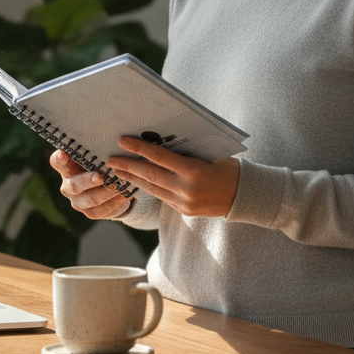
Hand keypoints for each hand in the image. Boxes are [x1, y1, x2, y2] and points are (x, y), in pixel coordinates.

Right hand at [49, 150, 133, 219]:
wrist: (110, 186)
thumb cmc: (102, 164)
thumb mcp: (97, 156)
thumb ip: (97, 150)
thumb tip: (111, 135)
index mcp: (66, 167)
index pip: (57, 162)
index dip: (59, 159)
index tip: (63, 154)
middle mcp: (68, 185)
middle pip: (73, 185)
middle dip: (87, 181)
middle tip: (100, 177)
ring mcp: (77, 201)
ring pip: (90, 200)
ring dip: (106, 193)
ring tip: (119, 186)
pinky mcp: (89, 212)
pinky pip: (101, 211)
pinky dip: (114, 203)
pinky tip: (124, 196)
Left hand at [105, 137, 239, 217]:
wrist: (244, 196)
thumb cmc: (228, 167)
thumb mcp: (209, 154)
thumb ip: (185, 152)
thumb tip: (159, 142)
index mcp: (193, 170)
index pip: (159, 157)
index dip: (138, 149)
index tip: (122, 141)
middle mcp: (186, 188)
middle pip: (150, 175)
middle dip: (127, 166)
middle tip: (110, 160)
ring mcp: (184, 202)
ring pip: (152, 189)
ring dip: (133, 179)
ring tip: (117, 171)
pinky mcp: (183, 211)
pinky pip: (162, 197)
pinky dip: (148, 187)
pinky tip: (137, 181)